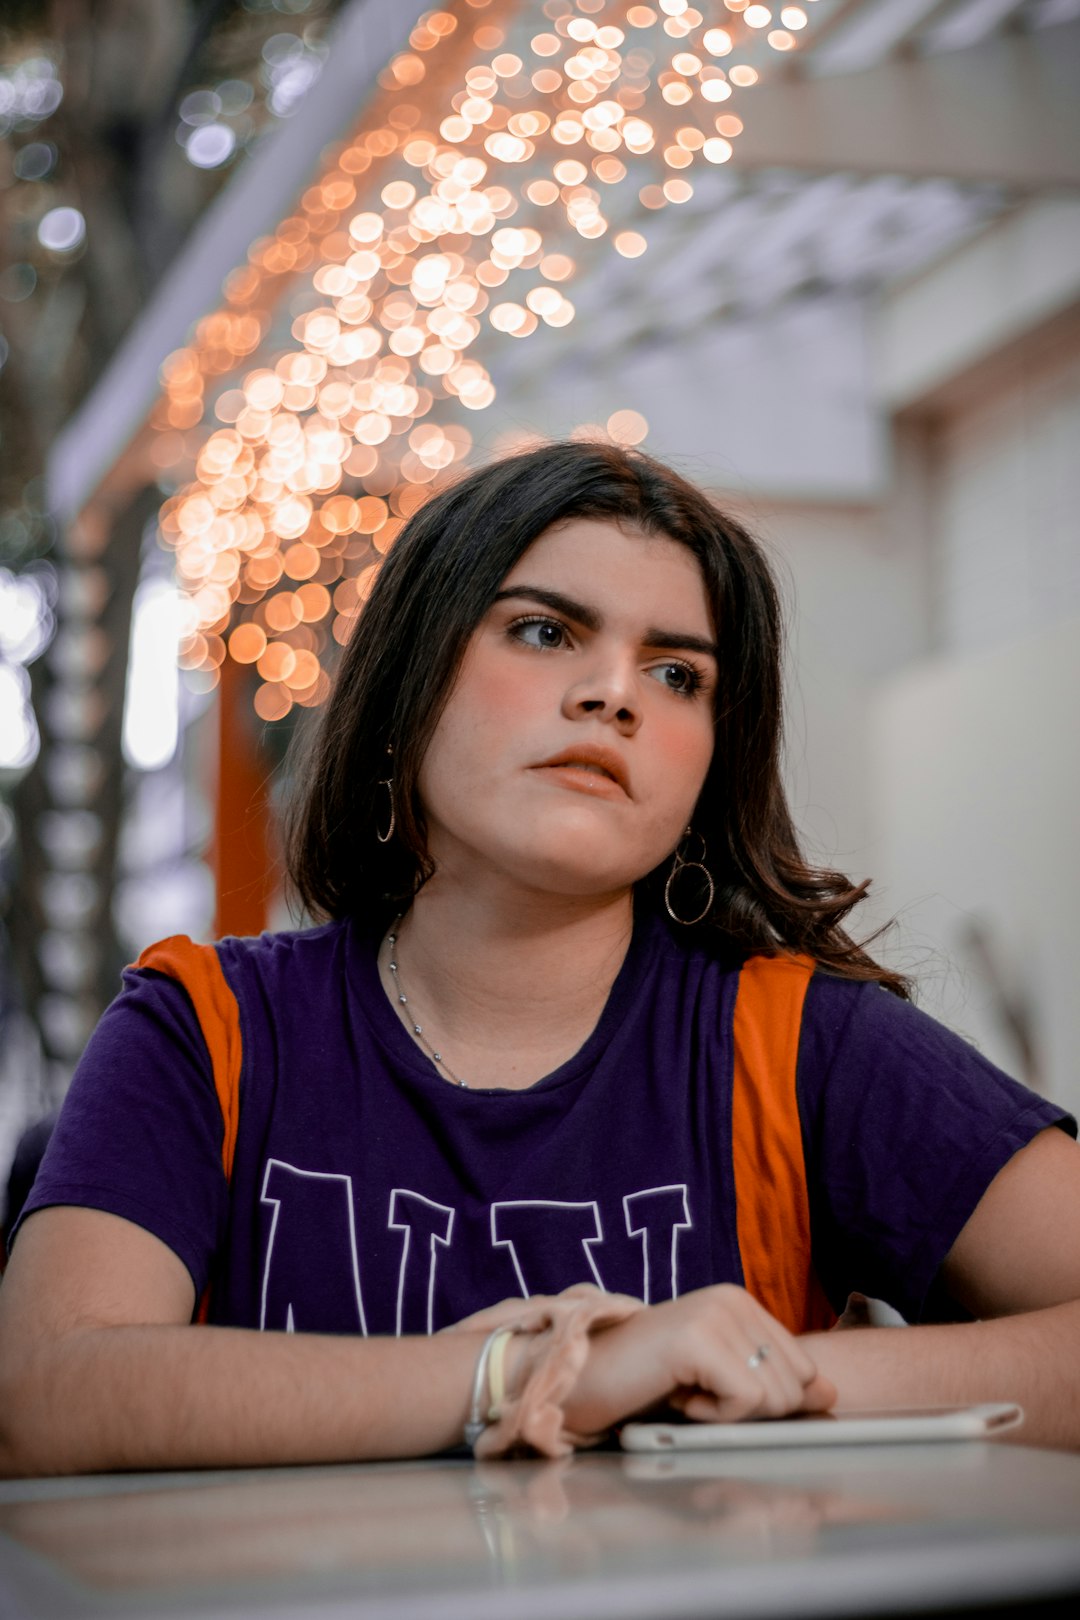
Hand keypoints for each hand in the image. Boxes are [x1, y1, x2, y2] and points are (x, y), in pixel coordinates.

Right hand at [563, 1284, 835, 1435]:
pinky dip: (713, 1417)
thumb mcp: (718, 1381)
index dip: (768, 1399)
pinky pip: (747, 1402)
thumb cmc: (643, 1381)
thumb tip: (832, 1393)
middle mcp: (732, 1297)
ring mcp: (715, 1314)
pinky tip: (676, 1395)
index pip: (804, 1366)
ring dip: (729, 1414)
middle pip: (796, 1385)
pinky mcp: (698, 1339)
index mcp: (740, 1301)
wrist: (578, 1378)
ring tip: (684, 1391)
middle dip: (751, 1409)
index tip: (715, 1391)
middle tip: (696, 1393)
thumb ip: (774, 1383)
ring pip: (777, 1397)